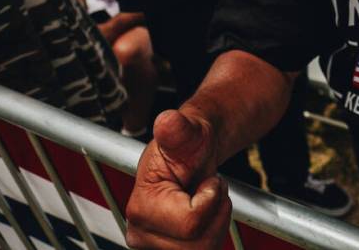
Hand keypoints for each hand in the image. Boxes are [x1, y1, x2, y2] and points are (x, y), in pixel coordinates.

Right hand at [125, 110, 229, 248]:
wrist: (190, 154)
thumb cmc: (187, 144)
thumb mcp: (186, 132)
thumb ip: (178, 129)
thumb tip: (168, 121)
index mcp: (141, 207)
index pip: (191, 223)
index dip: (209, 198)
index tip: (204, 180)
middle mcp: (142, 234)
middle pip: (200, 243)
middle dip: (215, 211)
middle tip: (206, 187)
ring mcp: (155, 247)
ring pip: (205, 249)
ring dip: (217, 221)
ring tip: (206, 198)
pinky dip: (214, 232)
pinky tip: (205, 214)